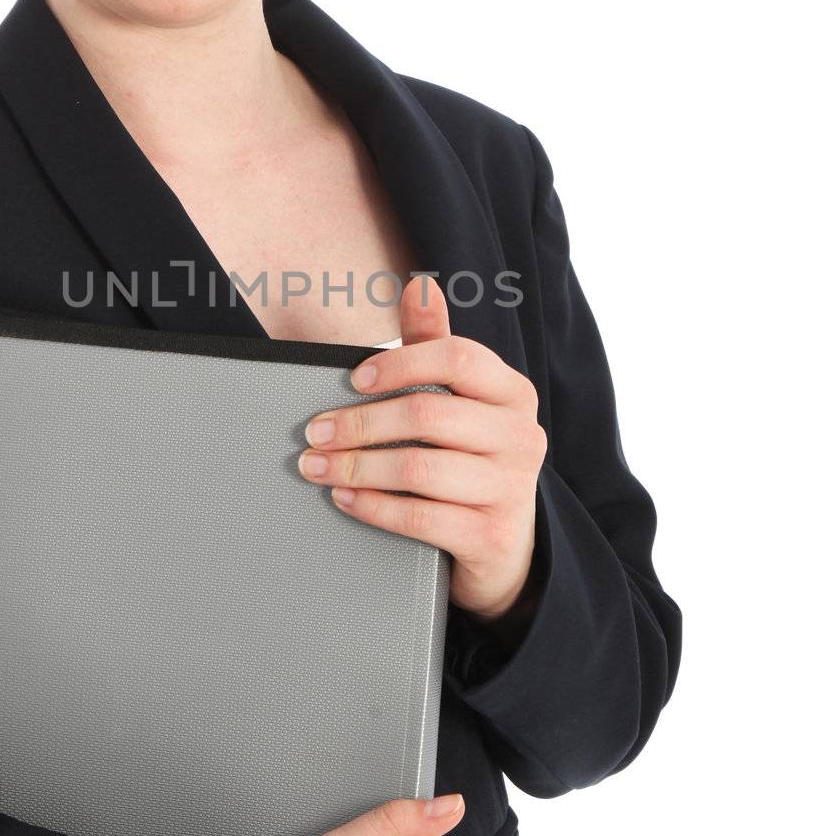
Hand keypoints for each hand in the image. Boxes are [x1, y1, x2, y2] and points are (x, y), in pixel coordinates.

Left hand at [297, 276, 547, 633]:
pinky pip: (420, 518)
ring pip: (418, 470)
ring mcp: (512, 490)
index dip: (400, 363)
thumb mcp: (460, 402)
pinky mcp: (493, 537)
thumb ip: (435, 345)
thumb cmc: (470, 460)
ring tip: (317, 466)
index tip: (354, 378)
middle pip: (428, 415)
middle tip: (314, 431)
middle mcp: (521, 437)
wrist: (503, 549)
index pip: (457, 357)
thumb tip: (420, 286)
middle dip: (359, 423)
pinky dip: (372, 506)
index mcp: (512, 393)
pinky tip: (344, 497)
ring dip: (355, 467)